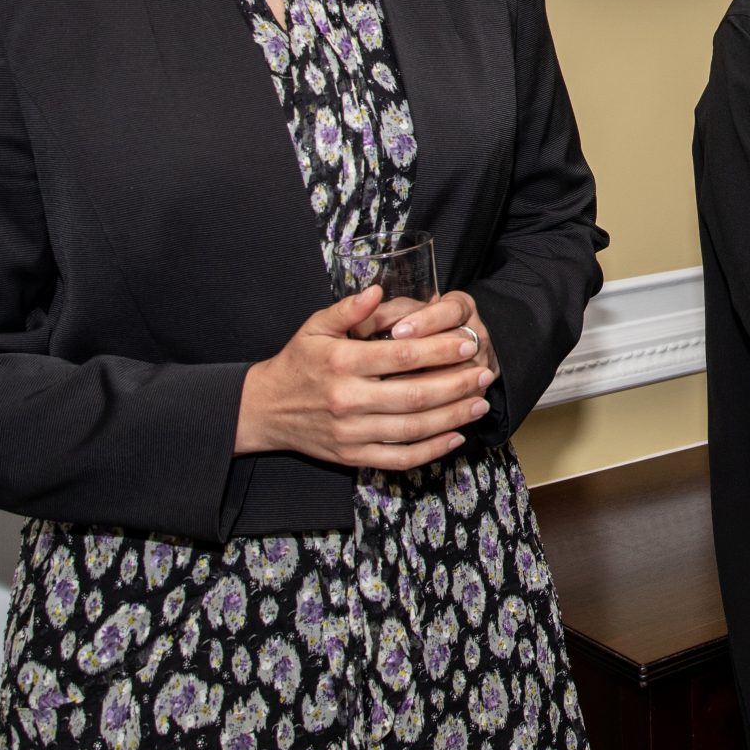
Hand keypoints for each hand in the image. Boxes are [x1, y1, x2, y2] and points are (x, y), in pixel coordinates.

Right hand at [235, 286, 494, 469]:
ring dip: (452, 418)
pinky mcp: (352, 456)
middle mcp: (347, 400)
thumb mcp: (315, 327)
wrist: (264, 409)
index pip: (402, 356)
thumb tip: (379, 290)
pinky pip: (398, 458)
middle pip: (414, 395)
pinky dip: (430, 451)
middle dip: (456, 385)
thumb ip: (348, 308)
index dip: (440, 349)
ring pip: (412, 429)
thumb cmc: (297, 362)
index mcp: (342, 363)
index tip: (468, 341)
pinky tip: (455, 438)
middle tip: (485, 373)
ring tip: (480, 404)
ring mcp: (350, 433)